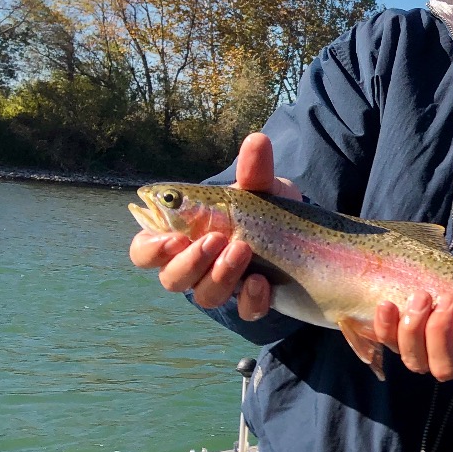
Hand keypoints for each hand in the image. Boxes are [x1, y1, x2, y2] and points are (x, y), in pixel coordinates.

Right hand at [128, 132, 300, 317]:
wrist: (307, 236)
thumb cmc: (265, 209)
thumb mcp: (260, 187)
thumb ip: (253, 170)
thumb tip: (257, 139)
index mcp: (183, 236)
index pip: (145, 251)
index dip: (151, 249)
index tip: (172, 238)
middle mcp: (196, 265)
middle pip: (170, 279)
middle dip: (190, 263)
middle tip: (215, 240)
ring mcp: (223, 286)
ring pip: (204, 296)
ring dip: (220, 276)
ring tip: (243, 250)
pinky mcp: (252, 302)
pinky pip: (244, 312)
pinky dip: (251, 299)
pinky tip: (262, 282)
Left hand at [373, 252, 452, 382]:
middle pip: (446, 367)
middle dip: (441, 333)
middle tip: (446, 298)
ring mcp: (431, 358)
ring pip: (416, 362)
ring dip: (415, 330)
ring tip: (421, 297)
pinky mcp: (406, 345)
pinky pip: (390, 345)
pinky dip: (386, 327)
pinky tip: (388, 304)